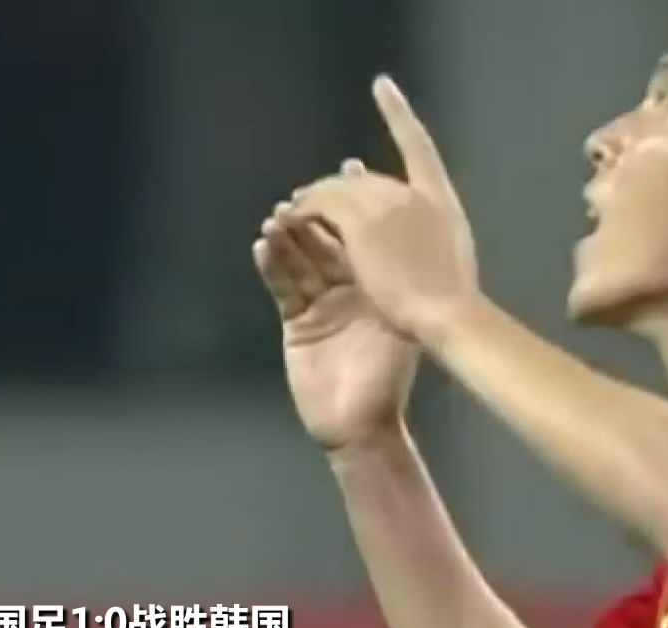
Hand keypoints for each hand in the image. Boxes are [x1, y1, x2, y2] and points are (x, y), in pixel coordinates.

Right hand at [254, 164, 418, 451]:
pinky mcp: (297, 321)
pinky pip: (283, 285)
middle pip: (330, 239)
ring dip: (289, 235)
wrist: (362, 422)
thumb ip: (399, 277)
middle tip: (303, 194)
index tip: (349, 164)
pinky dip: (273, 263)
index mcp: (382, 281)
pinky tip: (264, 245)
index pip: (370, 230)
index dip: (358, 198)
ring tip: (279, 218)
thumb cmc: (389, 374)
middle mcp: (352, 286)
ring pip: (302, 258)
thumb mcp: (402, 319)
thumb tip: (403, 221)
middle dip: (315, 214)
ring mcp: (321, 303)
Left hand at [287, 75, 478, 341]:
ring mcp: (387, 205)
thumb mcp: (452, 259)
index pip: (419, 147)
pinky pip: (322, 206)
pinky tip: (289, 219)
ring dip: (316, 196)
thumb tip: (417, 233)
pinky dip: (304, 210)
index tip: (382, 85)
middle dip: (340, 183)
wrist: (446, 313)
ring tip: (293, 208)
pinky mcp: (360, 223)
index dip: (399, 114)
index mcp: (442, 202)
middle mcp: (413, 194)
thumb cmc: (454, 301)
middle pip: (370, 178)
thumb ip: (432, 238)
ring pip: (341, 189)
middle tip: (312, 193)